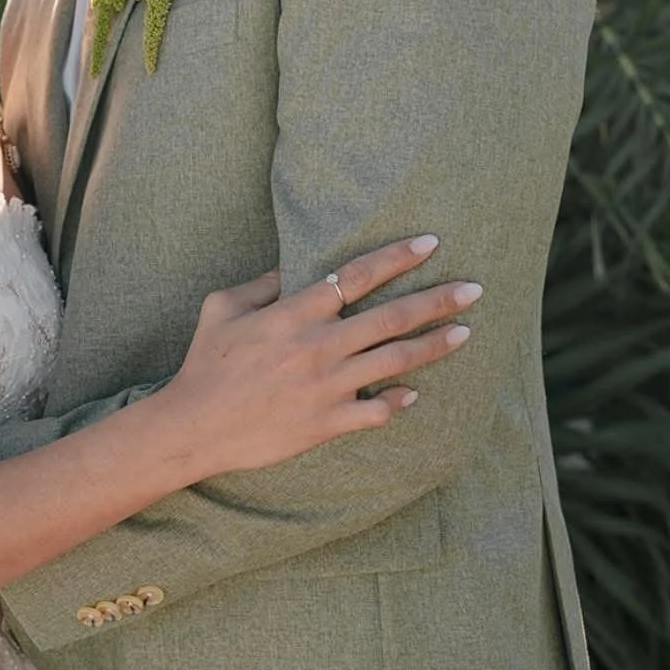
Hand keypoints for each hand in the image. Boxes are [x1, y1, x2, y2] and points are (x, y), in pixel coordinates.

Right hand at [164, 236, 476, 477]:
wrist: (195, 425)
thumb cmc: (205, 362)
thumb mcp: (221, 307)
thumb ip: (261, 284)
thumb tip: (291, 267)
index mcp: (294, 312)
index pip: (356, 275)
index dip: (396, 257)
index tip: (430, 243)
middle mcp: (320, 345)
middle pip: (392, 316)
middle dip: (437, 299)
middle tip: (474, 289)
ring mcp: (328, 386)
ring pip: (396, 360)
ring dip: (435, 344)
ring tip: (465, 332)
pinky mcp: (328, 422)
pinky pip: (377, 409)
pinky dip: (399, 400)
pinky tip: (414, 392)